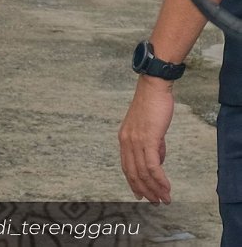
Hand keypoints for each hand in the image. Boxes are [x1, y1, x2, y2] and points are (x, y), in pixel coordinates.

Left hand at [120, 76, 177, 202]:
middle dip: (145, 190)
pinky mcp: (148, 139)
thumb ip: (153, 146)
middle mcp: (126, 142)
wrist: (153, 89)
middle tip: (156, 202)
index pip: (126, 166)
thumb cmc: (153, 106)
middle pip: (133, 173)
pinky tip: (167, 187)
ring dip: (155, 188)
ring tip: (165, 199)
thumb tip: (158, 161)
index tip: (141, 195)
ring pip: (143, 172)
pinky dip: (160, 179)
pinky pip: (152, 165)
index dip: (134, 182)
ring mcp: (135, 141)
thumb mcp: (150, 129)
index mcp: (124, 139)